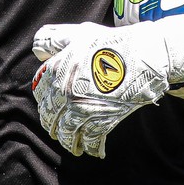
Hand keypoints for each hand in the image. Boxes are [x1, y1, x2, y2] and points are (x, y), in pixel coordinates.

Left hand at [31, 15, 183, 158]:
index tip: (48, 108)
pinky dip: (91, 148)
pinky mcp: (102, 120)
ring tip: (75, 146)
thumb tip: (38, 48)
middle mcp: (66, 91)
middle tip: (58, 132)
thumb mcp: (80, 34)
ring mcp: (83, 108)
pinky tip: (94, 150)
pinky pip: (90, 141)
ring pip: (67, 134)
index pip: (39, 94)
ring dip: (70, 143)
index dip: (43, 103)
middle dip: (54, 127)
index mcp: (58, 70)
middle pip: (50, 117)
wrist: (145, 54)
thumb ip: (57, 40)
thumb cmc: (113, 41)